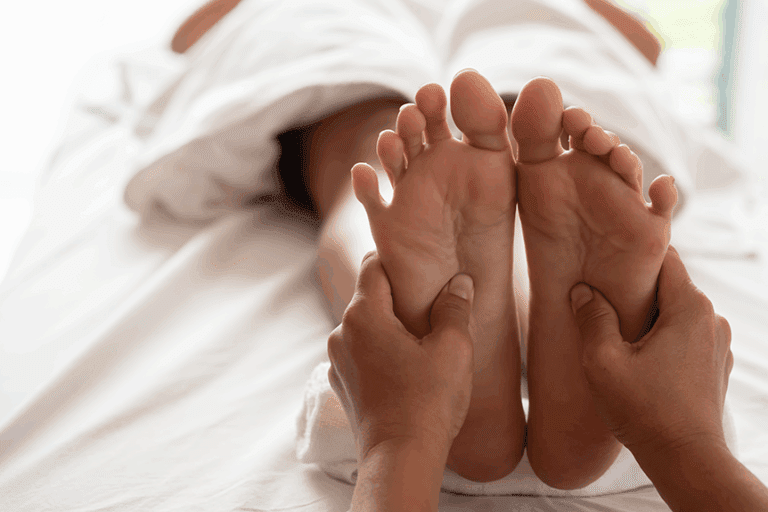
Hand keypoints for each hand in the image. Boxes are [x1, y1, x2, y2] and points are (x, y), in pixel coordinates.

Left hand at [327, 251, 474, 461]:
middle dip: (399, 296)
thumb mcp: (454, 349)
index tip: (421, 262)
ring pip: (366, 326)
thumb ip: (455, 308)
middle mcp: (341, 333)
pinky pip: (362, 352)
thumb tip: (460, 282)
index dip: (398, 259)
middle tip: (432, 302)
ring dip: (390, 326)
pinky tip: (407, 366)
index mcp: (363, 316)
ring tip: (423, 339)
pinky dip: (381, 351)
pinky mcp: (343, 384)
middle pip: (369, 297)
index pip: (373, 265)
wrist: (400, 459)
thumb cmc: (427, 403)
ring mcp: (339, 361)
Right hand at [570, 246, 733, 454]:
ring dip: (648, 318)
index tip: (605, 263)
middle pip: (669, 286)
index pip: (664, 257)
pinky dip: (663, 339)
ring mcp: (717, 344)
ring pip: (676, 313)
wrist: (686, 460)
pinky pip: (685, 337)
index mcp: (690, 308)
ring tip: (617, 335)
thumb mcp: (603, 361)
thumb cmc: (645, 411)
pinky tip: (638, 359)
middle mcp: (712, 320)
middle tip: (602, 300)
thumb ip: (592, 318)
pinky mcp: (714, 366)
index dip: (633, 255)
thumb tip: (582, 291)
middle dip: (636, 290)